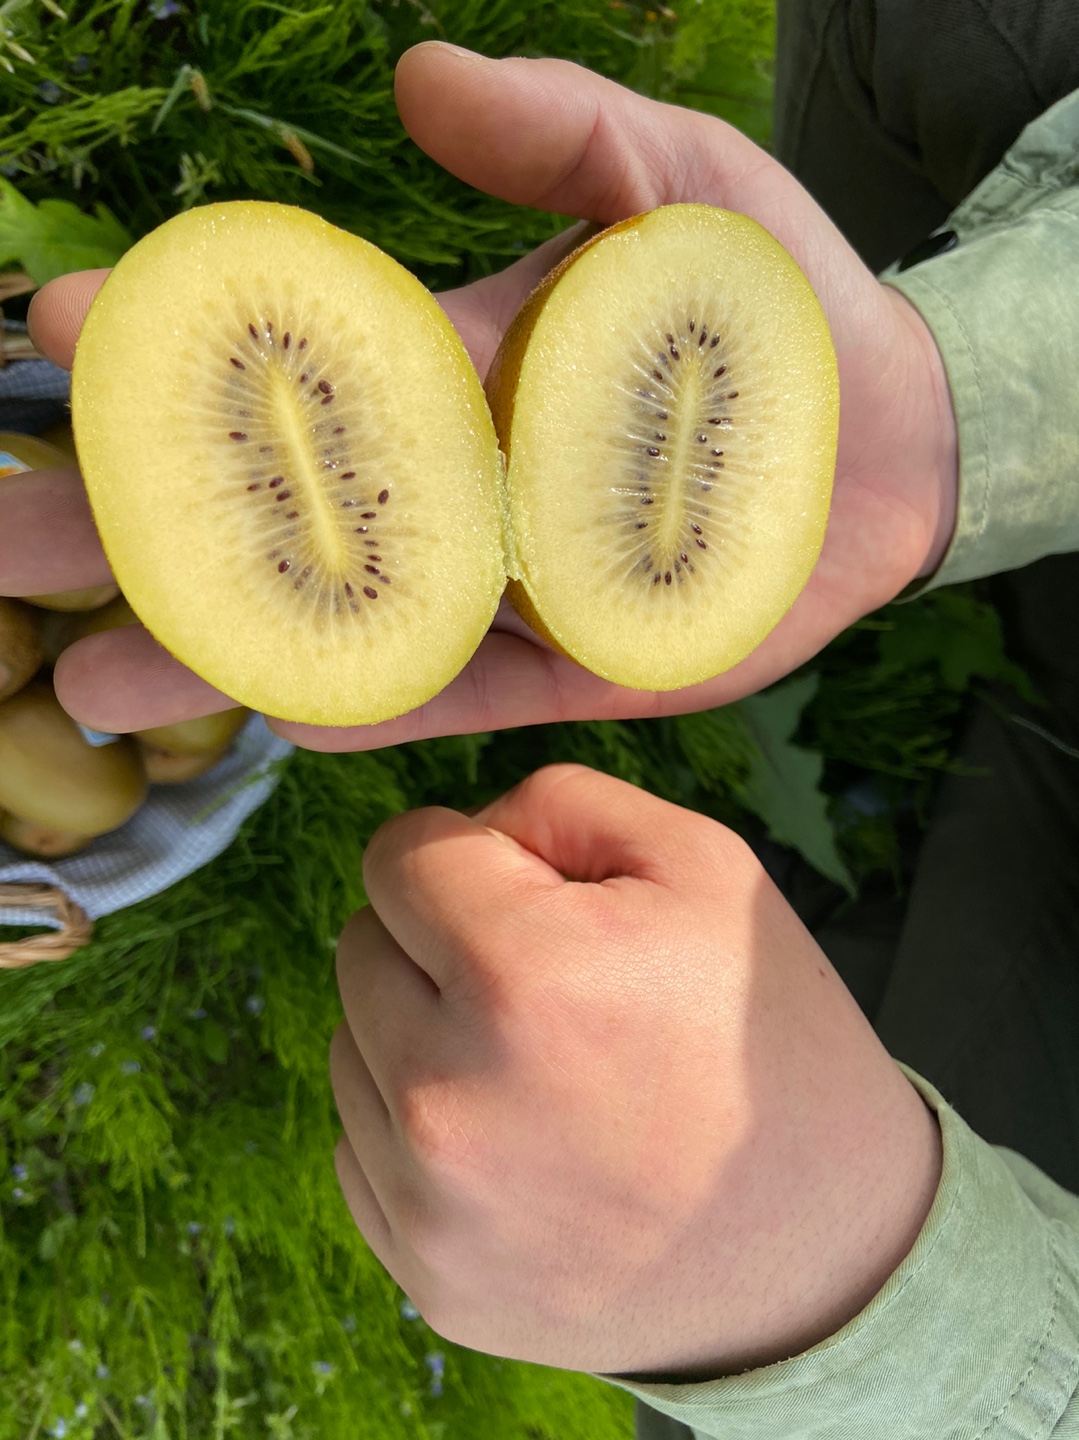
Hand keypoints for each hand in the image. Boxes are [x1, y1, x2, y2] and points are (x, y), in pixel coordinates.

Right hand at [22, 45, 956, 744]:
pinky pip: (450, 691)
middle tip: (3, 547)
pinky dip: (366, 704)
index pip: (277, 363)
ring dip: (215, 652)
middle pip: (265, 514)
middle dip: (130, 527)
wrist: (884, 445)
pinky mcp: (570, 667)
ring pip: (333, 625)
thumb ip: (557, 134)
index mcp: (446, 373)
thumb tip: (419, 82)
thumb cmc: (775, 304)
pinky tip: (271, 714)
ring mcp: (500, 587)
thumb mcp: (675, 182)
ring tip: (90, 684)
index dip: (167, 349)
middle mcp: (447, 489)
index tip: (59, 334)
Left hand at [330, 764, 941, 1376]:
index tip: (527, 893)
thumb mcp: (703, 863)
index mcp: (519, 974)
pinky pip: (361, 1152)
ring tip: (540, 1068)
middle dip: (437, 940)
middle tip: (547, 983)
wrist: (831, 1248)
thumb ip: (557, 802)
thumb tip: (459, 833)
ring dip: (421, 1034)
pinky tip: (521, 1142)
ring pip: (353, 1047)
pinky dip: (419, 1130)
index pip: (396, 856)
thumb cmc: (765, 1038)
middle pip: (361, 947)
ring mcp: (431, 1208)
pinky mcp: (429, 1283)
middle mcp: (449, 1100)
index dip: (466, 856)